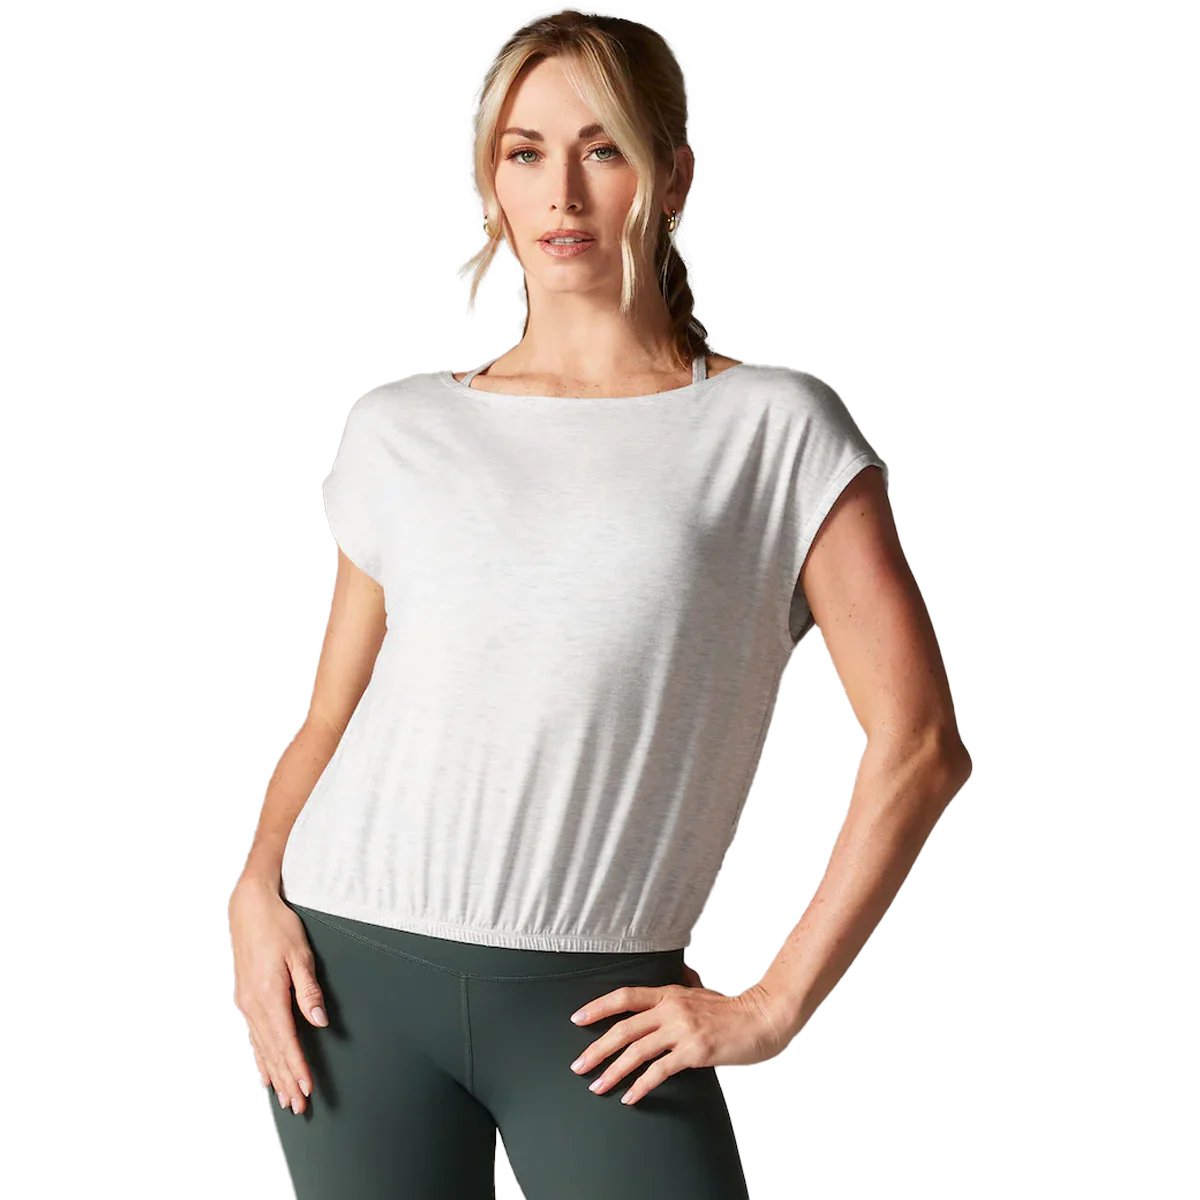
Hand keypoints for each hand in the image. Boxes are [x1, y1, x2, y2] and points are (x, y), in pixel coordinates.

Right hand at [230, 881, 328, 1115]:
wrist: (249, 909)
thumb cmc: (276, 927)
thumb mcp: (300, 955)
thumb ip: (309, 991)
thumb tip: (319, 1020)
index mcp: (269, 995)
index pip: (286, 1040)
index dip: (297, 1066)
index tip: (306, 1087)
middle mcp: (253, 1004)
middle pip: (272, 1050)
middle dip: (287, 1079)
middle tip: (299, 1104)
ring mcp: (246, 1003)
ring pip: (261, 1047)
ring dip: (274, 1073)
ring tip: (284, 1097)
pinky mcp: (245, 999)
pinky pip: (253, 1036)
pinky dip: (261, 1057)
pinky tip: (265, 1071)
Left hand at [567, 973, 790, 1106]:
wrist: (761, 1019)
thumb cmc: (731, 1010)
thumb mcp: (699, 993)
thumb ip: (679, 989)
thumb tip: (667, 983)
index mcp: (669, 993)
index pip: (625, 996)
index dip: (598, 1007)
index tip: (577, 1019)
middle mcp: (672, 1009)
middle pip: (624, 1028)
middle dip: (597, 1048)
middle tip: (577, 1065)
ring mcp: (683, 1030)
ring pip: (637, 1051)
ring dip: (613, 1071)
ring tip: (597, 1086)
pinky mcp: (695, 1051)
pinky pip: (660, 1070)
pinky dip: (641, 1085)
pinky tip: (630, 1097)